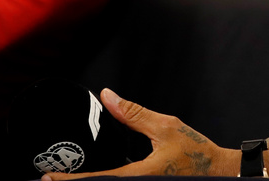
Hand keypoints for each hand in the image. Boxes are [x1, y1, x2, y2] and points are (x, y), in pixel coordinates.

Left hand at [43, 88, 237, 178]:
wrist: (220, 172)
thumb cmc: (196, 150)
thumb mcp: (166, 126)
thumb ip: (133, 113)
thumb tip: (107, 96)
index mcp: (141, 174)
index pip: (98, 179)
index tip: (48, 177)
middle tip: (48, 179)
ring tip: (64, 179)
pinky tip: (93, 178)